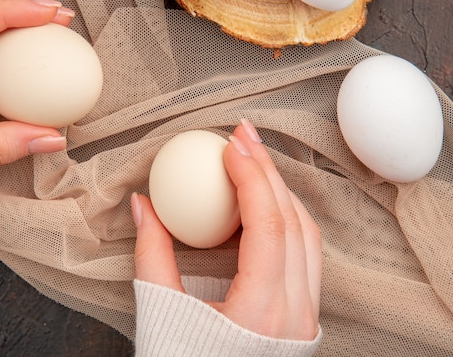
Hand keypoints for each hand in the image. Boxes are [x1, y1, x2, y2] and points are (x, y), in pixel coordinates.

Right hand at [132, 119, 321, 340]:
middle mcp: (294, 314)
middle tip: (245, 136)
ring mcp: (305, 316)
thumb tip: (143, 205)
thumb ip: (152, 256)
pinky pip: (307, 254)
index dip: (252, 176)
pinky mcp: (304, 317)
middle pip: (294, 222)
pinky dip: (287, 219)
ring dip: (282, 191)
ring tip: (253, 161)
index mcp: (259, 313)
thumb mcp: (160, 315)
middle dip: (269, 170)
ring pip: (308, 236)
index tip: (231, 144)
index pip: (268, 225)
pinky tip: (263, 202)